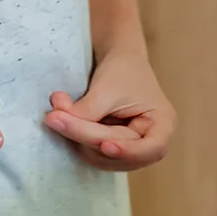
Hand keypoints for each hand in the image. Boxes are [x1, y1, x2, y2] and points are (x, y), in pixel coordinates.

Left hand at [45, 44, 175, 170]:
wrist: (119, 58)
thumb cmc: (123, 69)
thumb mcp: (108, 87)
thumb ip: (88, 110)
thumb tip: (58, 120)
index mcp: (163, 125)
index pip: (151, 149)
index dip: (128, 151)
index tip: (105, 145)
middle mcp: (150, 142)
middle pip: (119, 152)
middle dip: (85, 135)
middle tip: (53, 117)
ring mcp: (131, 149)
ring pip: (102, 157)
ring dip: (77, 138)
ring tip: (56, 114)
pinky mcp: (112, 148)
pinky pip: (93, 153)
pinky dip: (77, 138)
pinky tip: (64, 121)